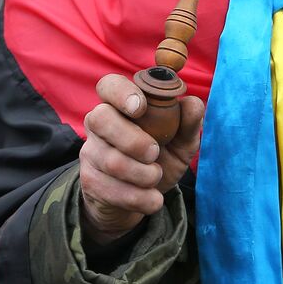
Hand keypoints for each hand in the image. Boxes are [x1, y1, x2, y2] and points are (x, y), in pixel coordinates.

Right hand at [79, 74, 203, 243]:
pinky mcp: (89, 181)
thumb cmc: (161, 159)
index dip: (122, 93)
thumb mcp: (181, 142)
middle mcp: (99, 123)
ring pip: (111, 160)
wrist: (143, 197)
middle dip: (132, 139)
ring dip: (143, 174)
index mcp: (121, 105)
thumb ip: (188, 123)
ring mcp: (90, 152)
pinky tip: (152, 198)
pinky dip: (139, 198)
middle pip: (100, 118)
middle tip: (154, 153)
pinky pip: (112, 189)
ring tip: (156, 177)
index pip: (109, 85)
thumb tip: (193, 103)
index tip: (140, 108)